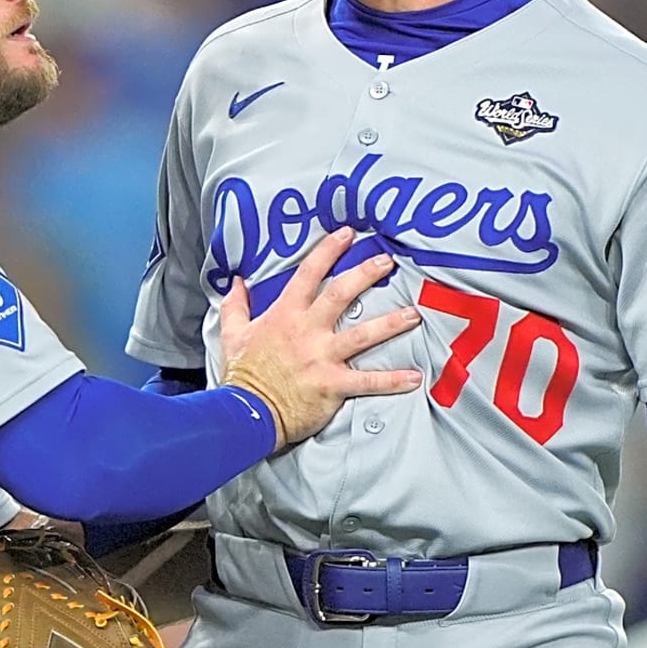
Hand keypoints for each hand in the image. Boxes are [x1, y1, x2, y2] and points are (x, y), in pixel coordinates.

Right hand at [219, 227, 423, 448]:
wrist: (246, 413)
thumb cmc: (242, 376)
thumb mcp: (232, 334)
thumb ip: (236, 306)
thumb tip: (235, 283)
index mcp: (285, 315)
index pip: (309, 274)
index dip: (328, 251)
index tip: (346, 235)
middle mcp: (307, 331)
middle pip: (341, 294)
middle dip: (366, 274)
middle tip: (387, 262)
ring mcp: (322, 357)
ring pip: (363, 334)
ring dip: (391, 323)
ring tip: (413, 314)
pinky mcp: (332, 385)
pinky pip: (368, 381)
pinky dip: (393, 380)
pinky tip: (414, 377)